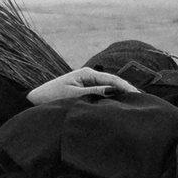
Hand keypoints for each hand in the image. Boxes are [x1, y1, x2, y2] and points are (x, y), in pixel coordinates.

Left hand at [27, 66, 141, 105]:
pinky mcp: (85, 90)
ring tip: (135, 102)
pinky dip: (112, 97)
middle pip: (113, 82)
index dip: (125, 87)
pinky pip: (103, 93)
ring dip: (120, 94)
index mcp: (86, 73)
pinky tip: (120, 104)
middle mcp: (89, 75)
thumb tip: (113, 91)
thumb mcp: (74, 96)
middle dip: (127, 90)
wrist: (35, 100)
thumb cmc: (51, 97)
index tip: (137, 95)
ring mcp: (88, 82)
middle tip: (142, 100)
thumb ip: (94, 93)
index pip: (111, 79)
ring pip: (109, 87)